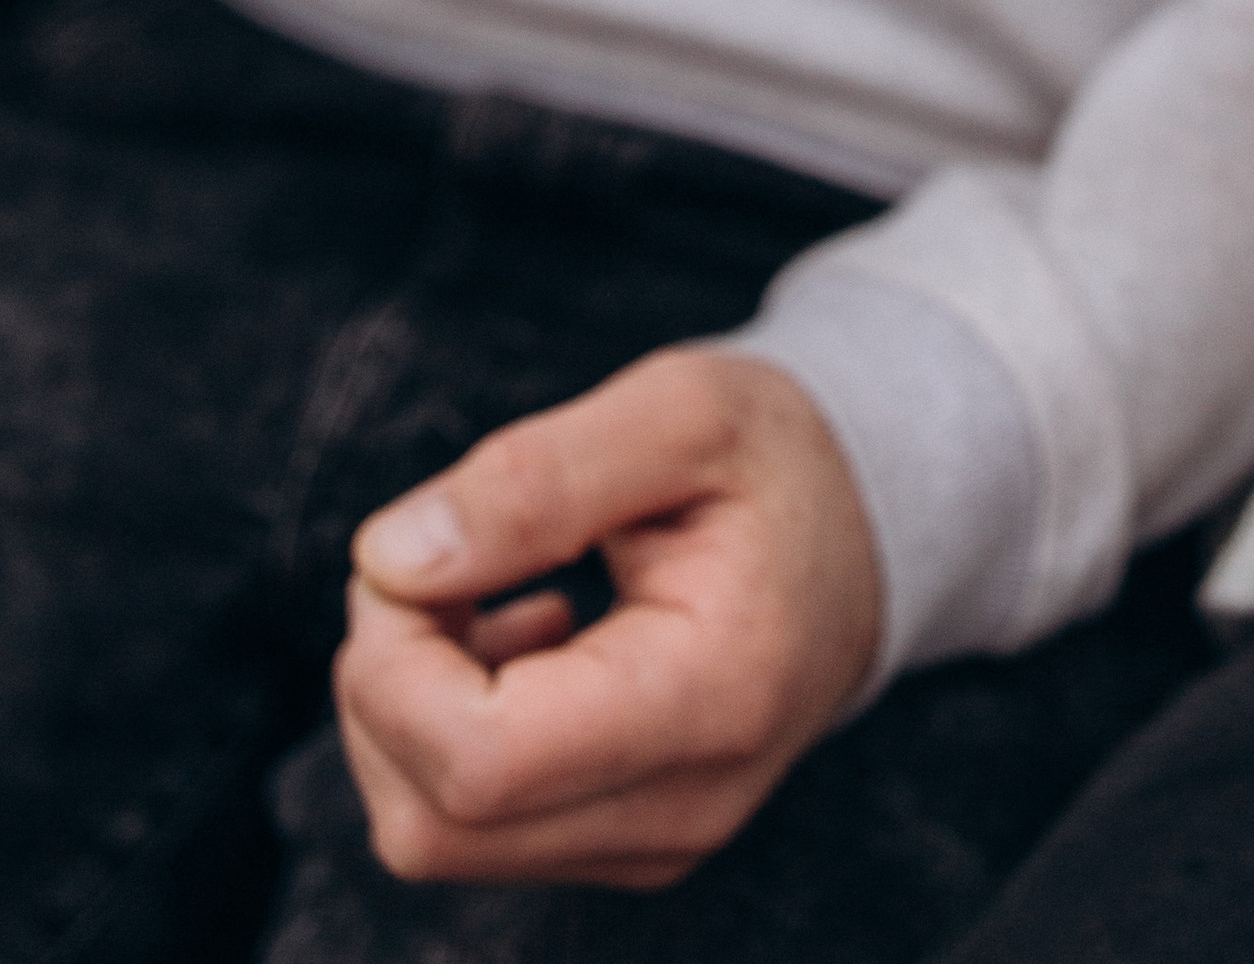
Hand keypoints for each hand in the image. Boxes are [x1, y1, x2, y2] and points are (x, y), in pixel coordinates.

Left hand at [336, 346, 879, 890]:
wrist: (868, 526)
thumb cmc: (775, 454)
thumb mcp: (679, 411)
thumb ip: (534, 478)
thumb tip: (388, 560)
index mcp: (713, 695)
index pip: (479, 762)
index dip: (393, 660)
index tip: (409, 550)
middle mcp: (685, 805)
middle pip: (434, 819)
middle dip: (384, 680)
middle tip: (432, 556)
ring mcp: (655, 842)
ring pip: (434, 835)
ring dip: (406, 707)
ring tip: (482, 586)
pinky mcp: (623, 843)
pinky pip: (472, 828)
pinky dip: (444, 732)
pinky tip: (516, 633)